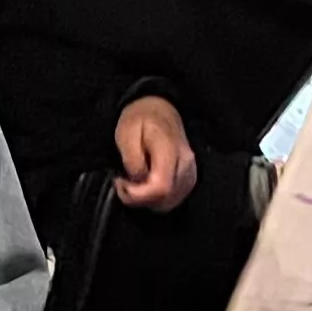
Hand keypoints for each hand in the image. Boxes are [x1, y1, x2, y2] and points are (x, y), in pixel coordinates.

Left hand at [113, 95, 196, 211]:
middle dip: (139, 199)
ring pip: (169, 202)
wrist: (159, 108)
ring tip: (132, 184)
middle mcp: (186, 164)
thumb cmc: (141, 118)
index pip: (161, 187)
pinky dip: (156, 199)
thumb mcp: (126, 132)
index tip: (121, 184)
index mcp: (170, 150)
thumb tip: (137, 181)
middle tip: (123, 184)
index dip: (138, 195)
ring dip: (147, 200)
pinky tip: (145, 186)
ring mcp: (190, 172)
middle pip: (165, 199)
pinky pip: (173, 199)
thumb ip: (132, 159)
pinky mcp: (188, 178)